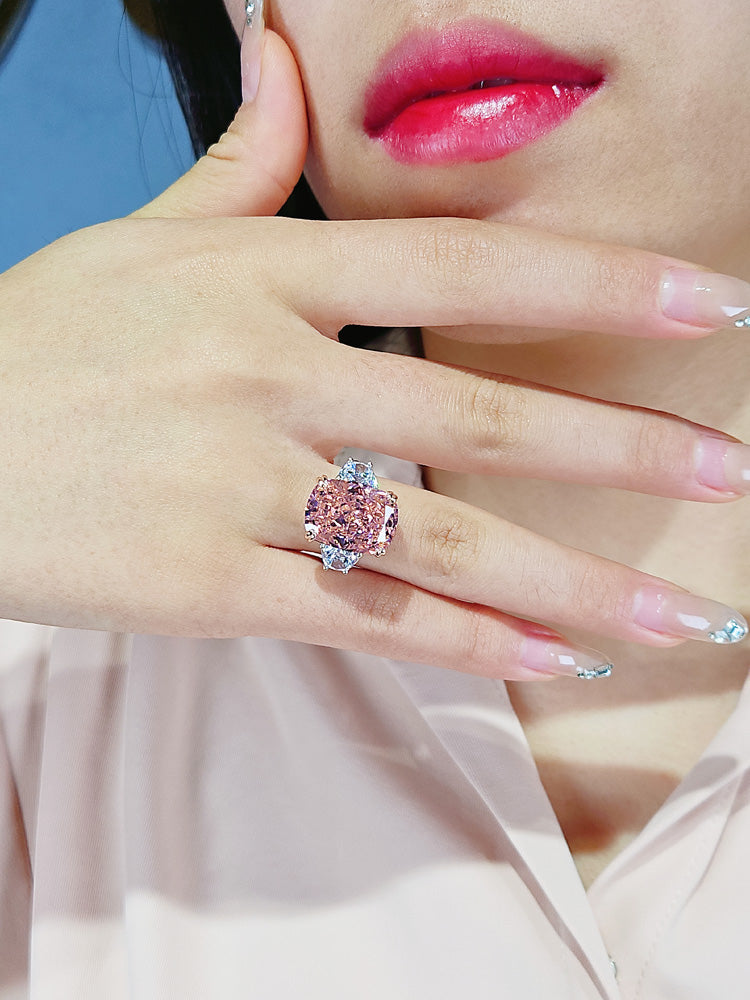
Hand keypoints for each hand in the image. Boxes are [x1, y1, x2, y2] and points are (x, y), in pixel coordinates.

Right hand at [0, 32, 745, 678]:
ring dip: (573, 582)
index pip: (464, 263)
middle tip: (732, 473)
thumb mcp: (138, 237)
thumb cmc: (43, 342)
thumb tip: (286, 59)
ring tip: (675, 618)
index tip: (712, 302)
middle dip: (623, 447)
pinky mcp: (208, 588)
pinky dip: (466, 645)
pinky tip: (551, 660)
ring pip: (440, 540)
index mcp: (260, 272)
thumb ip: (236, 161)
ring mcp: (237, 486)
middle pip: (479, 412)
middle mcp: (265, 373)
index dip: (599, 280)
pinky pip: (364, 618)